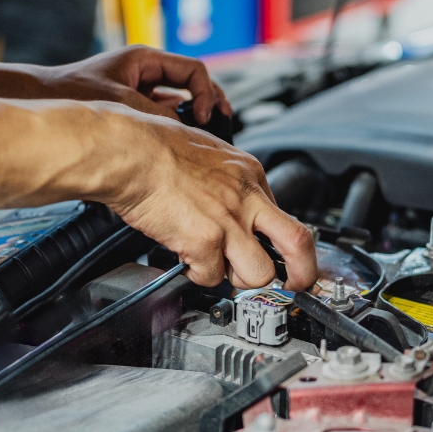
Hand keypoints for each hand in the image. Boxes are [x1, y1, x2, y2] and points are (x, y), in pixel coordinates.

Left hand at [40, 45, 232, 122]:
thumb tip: (185, 133)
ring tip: (208, 132)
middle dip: (211, 101)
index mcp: (145, 59)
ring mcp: (142, 89)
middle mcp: (146, 71)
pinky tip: (182, 140)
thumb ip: (157, 117)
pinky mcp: (135, 107)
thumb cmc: (72, 91)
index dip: (205, 93)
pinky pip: (165, 114)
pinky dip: (177, 125)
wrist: (43, 100)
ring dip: (195, 114)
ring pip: (181, 99)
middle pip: (193, 82)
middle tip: (222, 120)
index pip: (193, 70)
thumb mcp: (122, 104)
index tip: (204, 115)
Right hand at [100, 107, 316, 290]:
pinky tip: (187, 258)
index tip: (278, 254)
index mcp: (249, 174)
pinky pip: (212, 277)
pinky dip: (199, 274)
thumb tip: (232, 205)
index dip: (277, 242)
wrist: (129, 150)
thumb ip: (228, 182)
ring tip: (220, 267)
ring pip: (260, 273)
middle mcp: (246, 198)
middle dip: (303, 272)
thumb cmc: (155, 146)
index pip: (283, 216)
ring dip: (240, 279)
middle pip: (297, 243)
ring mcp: (229, 221)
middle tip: (296, 284)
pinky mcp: (205, 241)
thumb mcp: (210, 153)